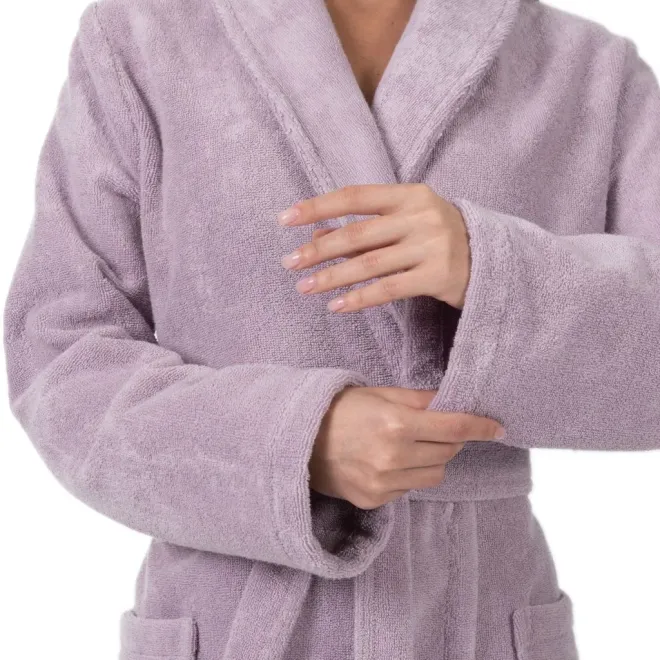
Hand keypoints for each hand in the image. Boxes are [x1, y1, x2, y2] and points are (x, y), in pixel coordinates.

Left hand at [276, 183, 470, 309]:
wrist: (492, 260)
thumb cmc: (438, 239)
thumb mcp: (407, 222)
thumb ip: (366, 226)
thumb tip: (315, 236)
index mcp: (410, 194)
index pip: (356, 196)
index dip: (318, 206)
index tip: (285, 219)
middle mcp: (421, 216)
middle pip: (359, 233)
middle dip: (319, 249)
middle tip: (289, 263)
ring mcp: (433, 246)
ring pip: (370, 263)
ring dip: (332, 277)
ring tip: (304, 287)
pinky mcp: (439, 276)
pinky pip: (389, 289)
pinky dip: (359, 298)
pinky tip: (336, 306)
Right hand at [309, 386, 504, 509]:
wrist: (299, 441)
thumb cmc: (339, 410)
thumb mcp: (379, 393)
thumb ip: (419, 399)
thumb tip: (452, 401)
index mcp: (396, 424)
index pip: (455, 427)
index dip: (481, 426)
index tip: (498, 428)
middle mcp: (393, 457)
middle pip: (449, 452)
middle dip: (453, 438)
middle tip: (441, 427)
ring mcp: (383, 483)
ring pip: (435, 475)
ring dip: (434, 459)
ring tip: (412, 445)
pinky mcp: (375, 500)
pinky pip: (410, 488)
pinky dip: (411, 474)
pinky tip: (391, 461)